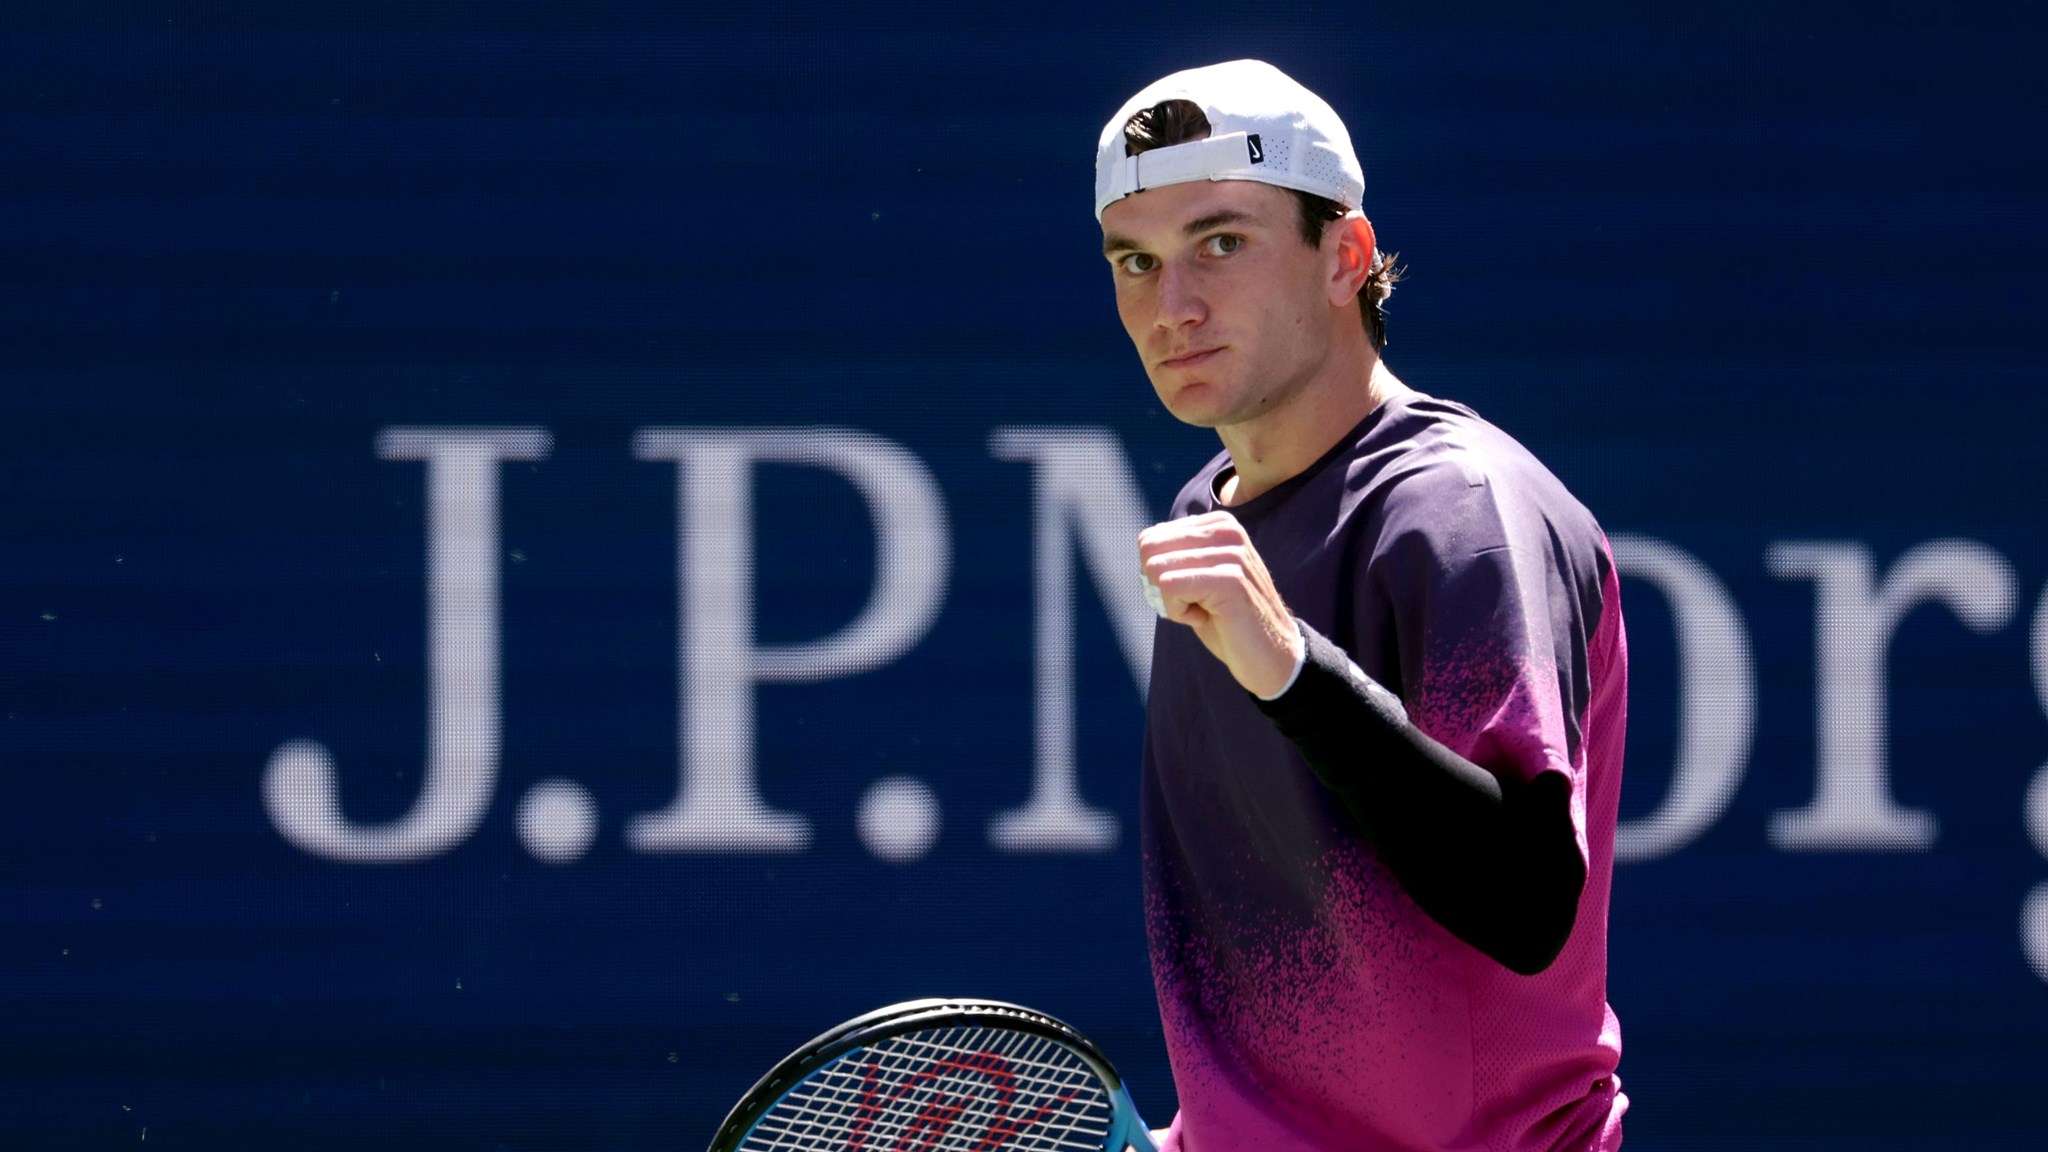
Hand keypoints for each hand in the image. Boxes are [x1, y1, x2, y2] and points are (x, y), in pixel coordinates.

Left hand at [1138, 511, 1304, 697]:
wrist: (1271, 656)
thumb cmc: (1229, 621)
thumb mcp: (1199, 578)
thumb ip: (1176, 556)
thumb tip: (1145, 544)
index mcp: (1218, 524)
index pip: (1151, 538)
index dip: (1160, 575)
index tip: (1192, 592)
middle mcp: (1226, 530)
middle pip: (1150, 550)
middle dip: (1159, 585)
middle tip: (1193, 604)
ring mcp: (1230, 553)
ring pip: (1157, 569)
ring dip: (1172, 602)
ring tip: (1206, 611)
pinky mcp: (1230, 579)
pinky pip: (1170, 587)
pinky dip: (1179, 612)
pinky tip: (1207, 618)